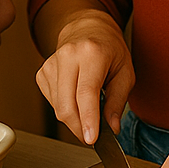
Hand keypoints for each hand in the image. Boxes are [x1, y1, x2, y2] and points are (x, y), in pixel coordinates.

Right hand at [35, 8, 133, 144]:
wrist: (87, 28)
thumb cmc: (109, 49)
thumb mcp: (125, 72)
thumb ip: (118, 102)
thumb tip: (112, 128)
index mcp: (92, 53)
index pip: (86, 93)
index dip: (88, 119)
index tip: (91, 139)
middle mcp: (68, 56)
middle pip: (67, 105)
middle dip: (79, 128)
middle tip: (93, 136)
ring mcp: (52, 63)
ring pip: (58, 108)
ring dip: (74, 119)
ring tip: (89, 109)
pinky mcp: (43, 72)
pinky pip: (52, 103)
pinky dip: (65, 109)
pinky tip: (75, 98)